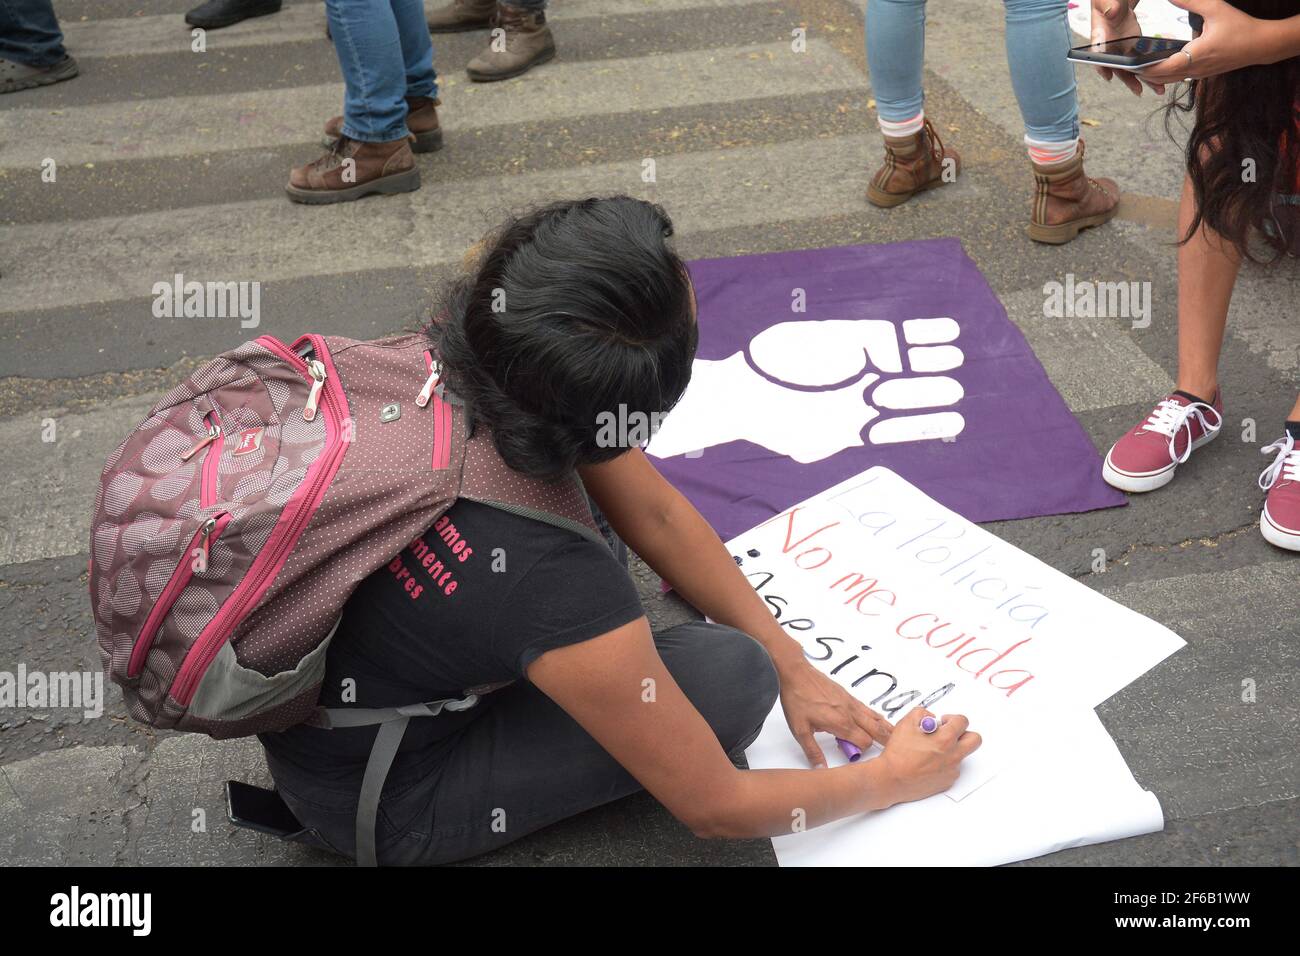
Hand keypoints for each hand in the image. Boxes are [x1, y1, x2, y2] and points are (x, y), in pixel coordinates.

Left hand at [777, 659, 892, 767]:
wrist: (796, 673)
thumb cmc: (797, 699)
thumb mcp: (800, 730)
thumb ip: (812, 751)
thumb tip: (821, 769)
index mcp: (841, 723)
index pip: (864, 742)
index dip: (863, 751)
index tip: (854, 755)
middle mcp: (850, 713)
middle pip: (877, 730)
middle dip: (884, 741)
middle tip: (890, 750)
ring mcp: (851, 703)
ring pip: (876, 718)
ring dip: (884, 729)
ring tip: (892, 738)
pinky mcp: (848, 695)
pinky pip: (868, 709)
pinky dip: (876, 717)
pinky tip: (877, 720)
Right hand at [875, 707, 981, 804]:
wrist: (891, 779)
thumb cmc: (898, 754)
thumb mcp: (906, 723)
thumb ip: (921, 713)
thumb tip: (930, 717)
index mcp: (945, 739)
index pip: (962, 721)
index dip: (952, 718)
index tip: (944, 721)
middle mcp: (953, 755)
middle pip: (974, 739)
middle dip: (964, 733)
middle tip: (950, 733)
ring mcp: (951, 770)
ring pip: (962, 754)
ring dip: (952, 749)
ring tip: (934, 749)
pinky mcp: (947, 781)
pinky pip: (953, 768)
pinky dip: (944, 763)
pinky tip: (929, 763)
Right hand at [1091, 0, 1163, 95]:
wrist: (1115, 1)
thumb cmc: (1108, 0)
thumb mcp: (1106, 0)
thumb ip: (1108, 5)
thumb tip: (1111, 12)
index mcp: (1099, 35)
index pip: (1097, 52)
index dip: (1101, 65)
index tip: (1107, 76)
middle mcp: (1109, 48)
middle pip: (1117, 67)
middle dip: (1128, 80)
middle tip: (1138, 90)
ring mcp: (1121, 50)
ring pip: (1130, 69)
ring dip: (1144, 80)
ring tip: (1158, 90)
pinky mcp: (1132, 49)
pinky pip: (1140, 63)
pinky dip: (1151, 71)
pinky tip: (1163, 79)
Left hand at [1139, 0, 1275, 85]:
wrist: (1262, 44)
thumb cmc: (1241, 27)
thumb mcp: (1216, 9)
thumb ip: (1191, 2)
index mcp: (1195, 57)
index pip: (1162, 69)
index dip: (1143, 69)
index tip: (1128, 65)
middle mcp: (1194, 70)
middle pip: (1160, 78)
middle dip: (1142, 73)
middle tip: (1125, 66)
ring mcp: (1198, 75)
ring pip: (1168, 80)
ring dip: (1153, 75)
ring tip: (1136, 66)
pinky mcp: (1202, 74)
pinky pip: (1178, 78)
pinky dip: (1164, 74)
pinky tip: (1156, 65)